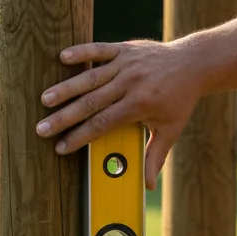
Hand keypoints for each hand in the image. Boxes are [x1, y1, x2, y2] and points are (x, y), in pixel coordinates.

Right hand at [35, 40, 204, 188]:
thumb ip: (155, 157)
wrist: (194, 63)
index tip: (61, 148)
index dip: (80, 137)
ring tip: (45, 99)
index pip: (102, 124)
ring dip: (66, 88)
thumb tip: (148, 187)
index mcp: (139, 104)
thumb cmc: (179, 100)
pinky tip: (63, 57)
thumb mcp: (170, 130)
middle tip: (42, 129)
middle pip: (90, 103)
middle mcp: (131, 82)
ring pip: (90, 77)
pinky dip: (82, 52)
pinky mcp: (125, 48)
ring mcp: (126, 64)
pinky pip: (100, 49)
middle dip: (64, 117)